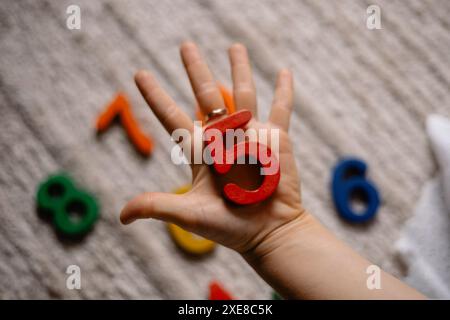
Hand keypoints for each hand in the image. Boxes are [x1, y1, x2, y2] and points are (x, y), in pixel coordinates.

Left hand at [120, 42, 307, 253]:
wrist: (268, 232)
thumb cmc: (230, 227)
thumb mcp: (189, 214)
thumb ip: (157, 206)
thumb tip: (121, 216)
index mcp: (201, 152)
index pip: (172, 116)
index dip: (155, 96)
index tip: (139, 74)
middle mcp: (223, 138)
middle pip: (206, 95)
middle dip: (196, 70)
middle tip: (186, 45)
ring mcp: (250, 135)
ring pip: (243, 93)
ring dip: (239, 69)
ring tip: (235, 46)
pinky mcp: (275, 138)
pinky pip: (281, 109)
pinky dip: (284, 91)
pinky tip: (284, 72)